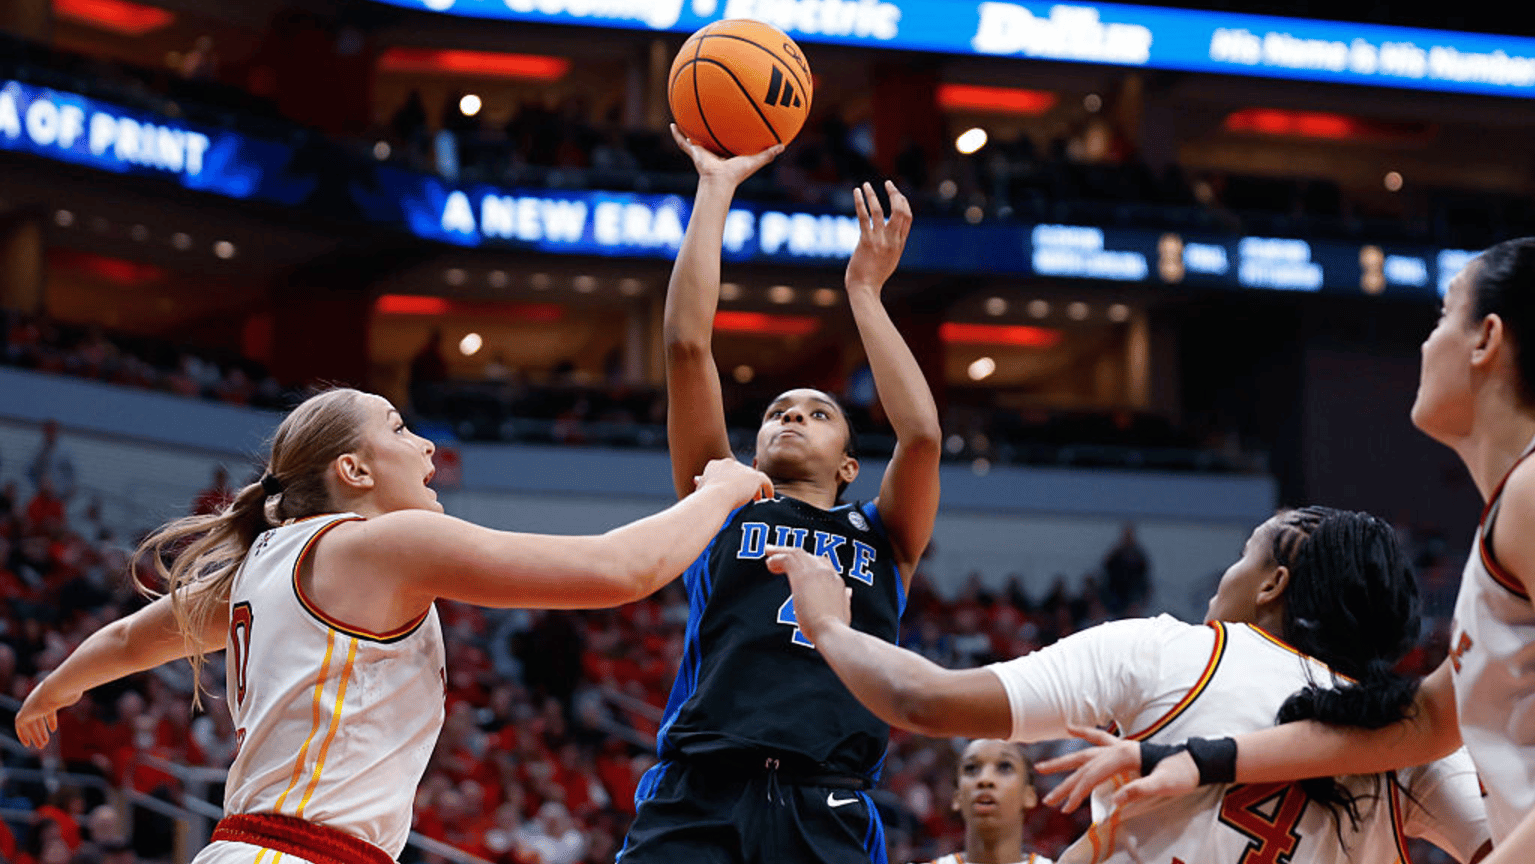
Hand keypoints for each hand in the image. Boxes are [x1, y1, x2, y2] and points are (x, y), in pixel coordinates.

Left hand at [15, 677, 82, 748]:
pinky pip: (20, 726)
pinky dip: (22, 734)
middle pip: (37, 718)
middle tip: (44, 743)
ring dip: (35, 735)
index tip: (53, 730)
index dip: (50, 720)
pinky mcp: (25, 713)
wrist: (57, 688)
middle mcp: (37, 701)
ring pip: (30, 724)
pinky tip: (27, 743)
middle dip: (41, 731)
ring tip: (41, 746)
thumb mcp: (73, 692)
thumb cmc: (68, 690)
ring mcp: (30, 706)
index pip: (47, 709)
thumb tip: (82, 693)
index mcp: (48, 697)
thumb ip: (75, 693)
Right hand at [671, 123, 783, 187]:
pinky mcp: (694, 152)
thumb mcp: (755, 161)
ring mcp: (702, 152)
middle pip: (710, 138)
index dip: (729, 134)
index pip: (727, 142)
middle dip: (709, 130)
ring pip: (695, 138)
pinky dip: (677, 134)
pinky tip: (673, 124)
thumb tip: (783, 145)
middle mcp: (713, 152)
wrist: (720, 181)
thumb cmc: (737, 173)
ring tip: (685, 116)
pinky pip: (683, 142)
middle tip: (708, 116)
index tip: (730, 124)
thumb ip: (768, 154)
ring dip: (690, 130)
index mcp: (726, 154)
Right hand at [694, 458, 773, 504]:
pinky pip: (765, 481)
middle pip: (739, 472)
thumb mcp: (699, 489)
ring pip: (751, 477)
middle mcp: (729, 463)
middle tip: (743, 495)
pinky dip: (768, 488)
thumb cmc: (704, 497)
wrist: (715, 497)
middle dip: (741, 483)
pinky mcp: (754, 477)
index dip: (729, 481)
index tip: (729, 490)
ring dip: (753, 487)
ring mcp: (742, 469)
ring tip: (755, 498)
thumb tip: (696, 480)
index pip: (725, 471)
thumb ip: (701, 483)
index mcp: (714, 465)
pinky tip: (769, 496)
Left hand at [765, 545, 849, 643]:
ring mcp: (816, 572)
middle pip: (809, 555)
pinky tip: (769, 564)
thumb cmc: (836, 629)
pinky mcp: (802, 576)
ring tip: (769, 551)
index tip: (799, 567)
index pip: (823, 565)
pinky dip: (777, 559)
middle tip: (778, 552)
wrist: (832, 633)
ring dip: (781, 551)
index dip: (809, 563)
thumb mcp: (844, 611)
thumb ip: (844, 599)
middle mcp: (828, 573)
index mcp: (837, 582)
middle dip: (793, 552)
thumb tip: (847, 592)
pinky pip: (787, 559)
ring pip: (797, 553)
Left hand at [845, 180, 911, 295]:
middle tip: (888, 183)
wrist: (865, 289)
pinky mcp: (866, 241)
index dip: (903, 202)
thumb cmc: (874, 277)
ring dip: (873, 195)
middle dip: (895, 194)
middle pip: (900, 210)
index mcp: (899, 244)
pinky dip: (860, 202)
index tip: (896, 193)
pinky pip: (864, 217)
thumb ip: (892, 246)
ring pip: (880, 210)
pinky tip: (857, 192)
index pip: (908, 217)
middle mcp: (892, 240)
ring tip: (866, 185)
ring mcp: (880, 240)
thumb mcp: (890, 260)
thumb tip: (890, 234)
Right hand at [1038, 726, 1199, 811]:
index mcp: (1125, 754)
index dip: (1078, 791)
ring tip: (1042, 767)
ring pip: (1085, 752)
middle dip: (1062, 780)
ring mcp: (1120, 746)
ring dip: (1064, 762)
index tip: (1067, 808)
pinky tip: (1071, 728)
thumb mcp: (1164, 785)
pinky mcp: (1124, 749)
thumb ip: (1139, 789)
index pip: (1093, 774)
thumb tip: (1115, 799)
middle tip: (1046, 797)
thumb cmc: (1183, 774)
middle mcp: (1119, 747)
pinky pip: (1098, 739)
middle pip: (1083, 763)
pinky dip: (1084, 733)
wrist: (1198, 761)